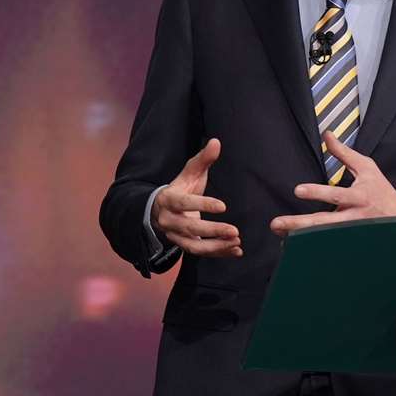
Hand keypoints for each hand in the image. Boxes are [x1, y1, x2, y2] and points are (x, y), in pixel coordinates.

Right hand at [152, 138, 242, 257]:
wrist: (159, 211)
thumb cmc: (180, 189)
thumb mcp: (189, 173)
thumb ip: (203, 159)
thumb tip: (216, 142)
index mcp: (169, 199)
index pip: (184, 203)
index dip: (203, 204)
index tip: (223, 206)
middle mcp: (169, 220)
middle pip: (189, 227)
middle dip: (212, 230)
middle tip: (235, 231)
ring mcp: (175, 235)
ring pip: (193, 245)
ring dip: (215, 246)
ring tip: (236, 242)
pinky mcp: (183, 245)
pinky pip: (199, 253)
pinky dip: (218, 253)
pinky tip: (236, 250)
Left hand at [270, 129, 395, 234]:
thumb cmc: (382, 191)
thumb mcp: (367, 168)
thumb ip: (344, 153)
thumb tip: (327, 135)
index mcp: (358, 197)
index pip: (336, 194)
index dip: (317, 192)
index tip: (298, 190)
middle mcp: (353, 217)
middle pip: (324, 222)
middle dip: (299, 223)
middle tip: (277, 223)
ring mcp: (350, 233)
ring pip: (323, 237)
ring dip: (299, 237)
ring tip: (280, 235)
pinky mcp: (348, 242)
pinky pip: (326, 245)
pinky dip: (309, 246)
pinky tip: (292, 244)